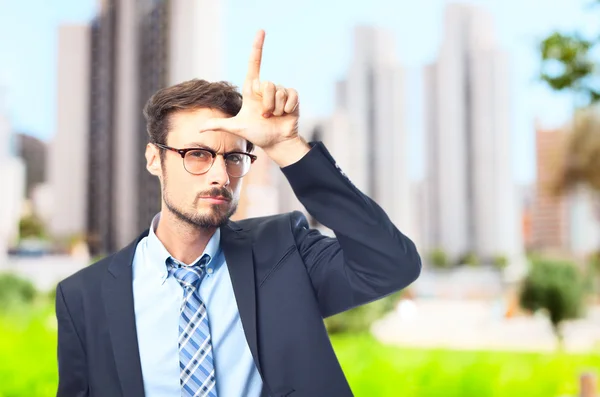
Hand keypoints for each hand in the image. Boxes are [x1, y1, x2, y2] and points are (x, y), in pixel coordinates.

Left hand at [199, 30, 299, 149]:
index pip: (254, 64)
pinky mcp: (292, 98)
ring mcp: (280, 92)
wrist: (276, 142)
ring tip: (275, 116)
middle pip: (267, 84)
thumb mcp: (236, 128)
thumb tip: (200, 129)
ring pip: (279, 91)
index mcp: (252, 90)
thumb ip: (219, 125)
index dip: (257, 47)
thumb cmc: (257, 134)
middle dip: (266, 103)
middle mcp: (266, 88)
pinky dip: (288, 107)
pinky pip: (291, 95)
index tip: (261, 31)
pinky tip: (286, 114)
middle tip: (265, 115)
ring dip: (276, 108)